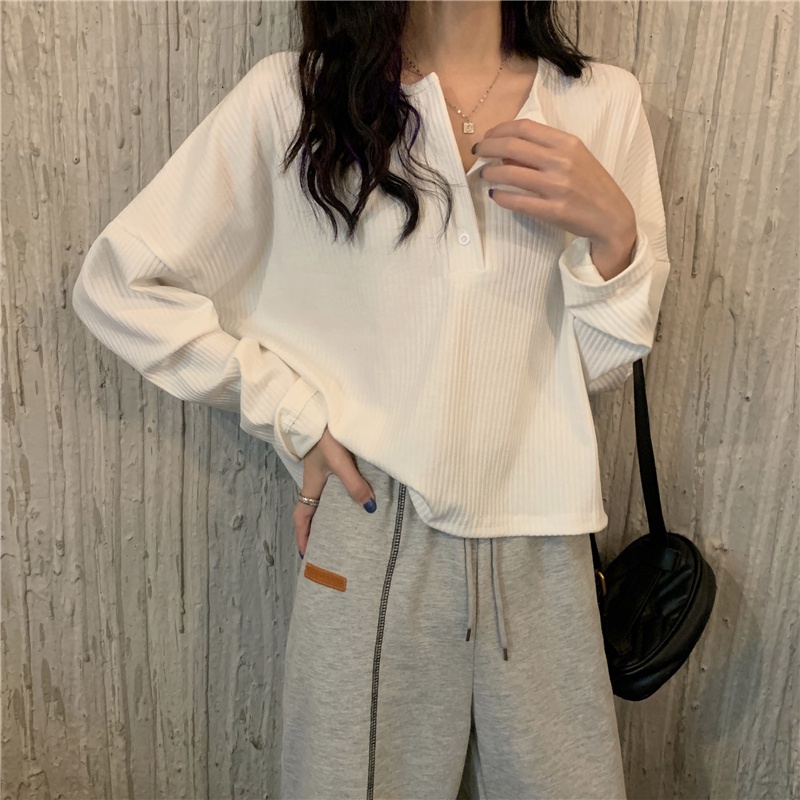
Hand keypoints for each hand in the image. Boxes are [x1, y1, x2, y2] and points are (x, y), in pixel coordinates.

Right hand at [293, 426, 376, 558]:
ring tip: (341, 527)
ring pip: (323, 497)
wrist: (319, 408)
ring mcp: (322, 469)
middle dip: (316, 529)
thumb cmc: (325, 436)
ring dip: (328, 513)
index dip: (303, 536)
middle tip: (326, 545)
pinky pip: (334, 484)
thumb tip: (369, 508)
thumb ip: (353, 484)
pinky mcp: (331, 458)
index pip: (302, 516)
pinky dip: (340, 496)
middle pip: (312, 509)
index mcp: (311, 485)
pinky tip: (354, 496)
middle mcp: (315, 480)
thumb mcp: (339, 462)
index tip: (307, 555)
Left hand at [474, 119, 636, 260]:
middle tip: (478, 152)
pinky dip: (500, 196)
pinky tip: (495, 194)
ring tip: (484, 174)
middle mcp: (561, 162)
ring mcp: (557, 187)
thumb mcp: (574, 157)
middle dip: (488, 147)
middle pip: (512, 146)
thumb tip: (507, 148)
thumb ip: (545, 150)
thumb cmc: (590, 184)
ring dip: (490, 172)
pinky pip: (517, 201)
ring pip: (510, 173)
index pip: (525, 128)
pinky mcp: (553, 211)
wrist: (611, 216)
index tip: (488, 136)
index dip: (500, 130)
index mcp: (567, 143)